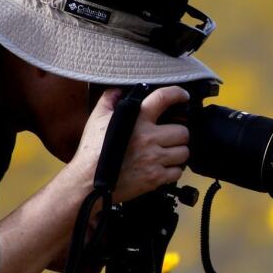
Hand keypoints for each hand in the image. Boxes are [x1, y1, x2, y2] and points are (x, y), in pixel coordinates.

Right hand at [72, 86, 190, 201]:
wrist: (88, 182)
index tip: (183, 97)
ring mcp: (154, 158)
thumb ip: (109, 100)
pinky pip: (177, 172)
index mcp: (136, 119)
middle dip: (178, 134)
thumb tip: (119, 90)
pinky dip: (173, 171)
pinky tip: (162, 168)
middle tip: (170, 137)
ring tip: (167, 153)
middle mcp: (148, 137)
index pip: (163, 98)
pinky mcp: (155, 178)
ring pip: (184, 152)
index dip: (178, 94)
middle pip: (183, 131)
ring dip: (178, 153)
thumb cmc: (91, 151)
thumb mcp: (97, 118)